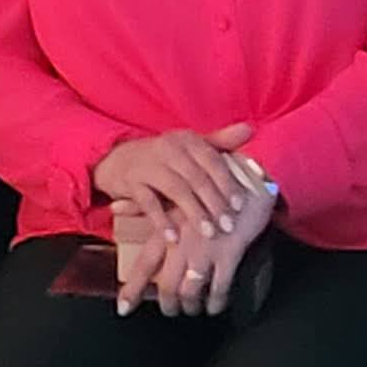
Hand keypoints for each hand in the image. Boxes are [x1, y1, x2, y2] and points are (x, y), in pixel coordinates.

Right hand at [93, 124, 262, 231]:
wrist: (117, 160)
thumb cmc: (163, 157)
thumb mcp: (190, 147)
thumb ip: (220, 142)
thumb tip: (250, 128)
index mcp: (187, 140)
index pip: (213, 161)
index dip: (227, 183)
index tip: (240, 206)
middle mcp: (168, 148)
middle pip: (197, 177)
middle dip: (215, 203)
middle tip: (228, 225)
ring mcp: (148, 164)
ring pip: (177, 189)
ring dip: (194, 213)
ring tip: (208, 233)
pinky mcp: (130, 181)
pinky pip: (148, 203)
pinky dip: (161, 221)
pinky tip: (173, 238)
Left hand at [114, 192, 275, 317]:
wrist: (246, 179)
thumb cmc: (208, 186)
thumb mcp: (173, 192)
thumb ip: (143, 204)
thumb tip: (115, 207)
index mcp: (167, 228)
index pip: (144, 264)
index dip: (132, 289)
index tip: (124, 309)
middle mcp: (183, 242)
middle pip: (167, 285)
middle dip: (168, 304)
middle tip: (170, 310)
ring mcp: (207, 250)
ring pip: (191, 291)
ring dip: (190, 305)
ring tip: (192, 308)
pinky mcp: (229, 253)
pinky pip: (219, 288)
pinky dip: (216, 301)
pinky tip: (214, 305)